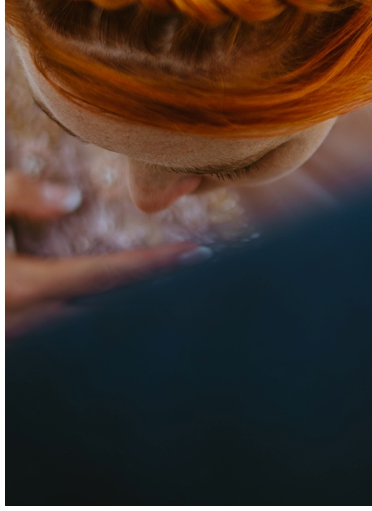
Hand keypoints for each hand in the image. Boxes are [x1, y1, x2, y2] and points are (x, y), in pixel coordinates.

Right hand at [6, 171, 205, 336]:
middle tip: (198, 263)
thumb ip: (17, 195)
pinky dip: (100, 306)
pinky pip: (66, 324)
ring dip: (131, 298)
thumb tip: (72, 197)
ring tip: (172, 274)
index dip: (154, 264)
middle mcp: (26, 318)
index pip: (106, 275)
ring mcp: (19, 331)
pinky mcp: (16, 330)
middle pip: (109, 304)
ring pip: (89, 319)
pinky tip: (122, 290)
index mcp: (21, 286)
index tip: (197, 253)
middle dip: (156, 284)